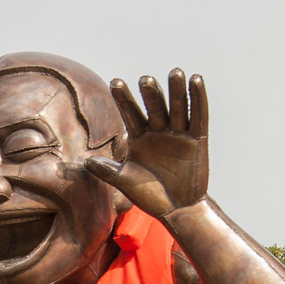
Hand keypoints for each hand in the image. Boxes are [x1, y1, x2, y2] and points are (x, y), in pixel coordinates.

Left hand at [85, 69, 208, 217]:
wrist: (175, 210)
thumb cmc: (149, 196)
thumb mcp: (125, 182)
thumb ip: (108, 170)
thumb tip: (86, 161)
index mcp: (140, 138)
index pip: (131, 113)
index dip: (124, 99)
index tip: (115, 83)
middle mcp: (158, 132)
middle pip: (154, 107)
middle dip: (150, 94)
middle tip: (145, 80)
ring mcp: (178, 134)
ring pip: (177, 107)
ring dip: (176, 90)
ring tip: (175, 72)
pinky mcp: (197, 139)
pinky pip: (198, 116)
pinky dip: (198, 99)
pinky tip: (196, 80)